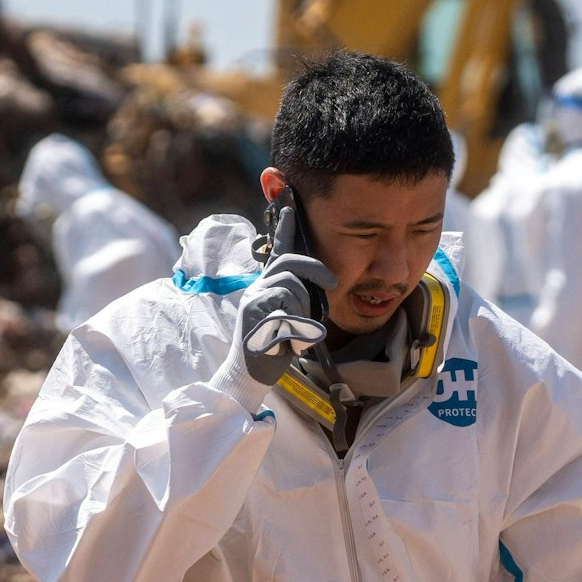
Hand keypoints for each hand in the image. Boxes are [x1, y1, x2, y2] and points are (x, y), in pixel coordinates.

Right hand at [235, 206, 337, 385]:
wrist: (249, 373)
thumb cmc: (274, 345)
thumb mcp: (292, 315)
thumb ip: (299, 296)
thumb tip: (320, 282)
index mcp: (267, 286)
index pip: (278, 252)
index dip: (284, 229)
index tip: (290, 207)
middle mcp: (257, 289)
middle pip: (289, 264)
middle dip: (315, 270)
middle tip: (332, 284)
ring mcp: (254, 304)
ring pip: (291, 288)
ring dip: (303, 309)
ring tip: (296, 330)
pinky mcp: (255, 320)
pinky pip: (287, 315)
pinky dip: (298, 330)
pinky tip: (292, 342)